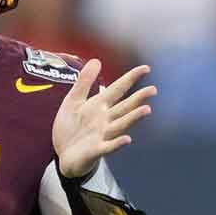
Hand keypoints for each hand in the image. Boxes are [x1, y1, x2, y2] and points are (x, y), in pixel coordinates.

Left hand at [52, 60, 155, 178]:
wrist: (63, 154)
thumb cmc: (70, 128)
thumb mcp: (73, 101)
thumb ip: (84, 82)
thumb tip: (96, 60)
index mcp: (99, 106)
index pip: (118, 89)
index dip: (130, 79)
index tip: (146, 68)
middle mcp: (105, 119)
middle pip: (124, 107)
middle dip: (138, 98)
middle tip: (153, 89)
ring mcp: (102, 135)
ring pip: (120, 124)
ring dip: (133, 118)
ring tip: (146, 110)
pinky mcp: (96, 150)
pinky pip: (108, 147)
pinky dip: (117, 143)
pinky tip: (127, 139)